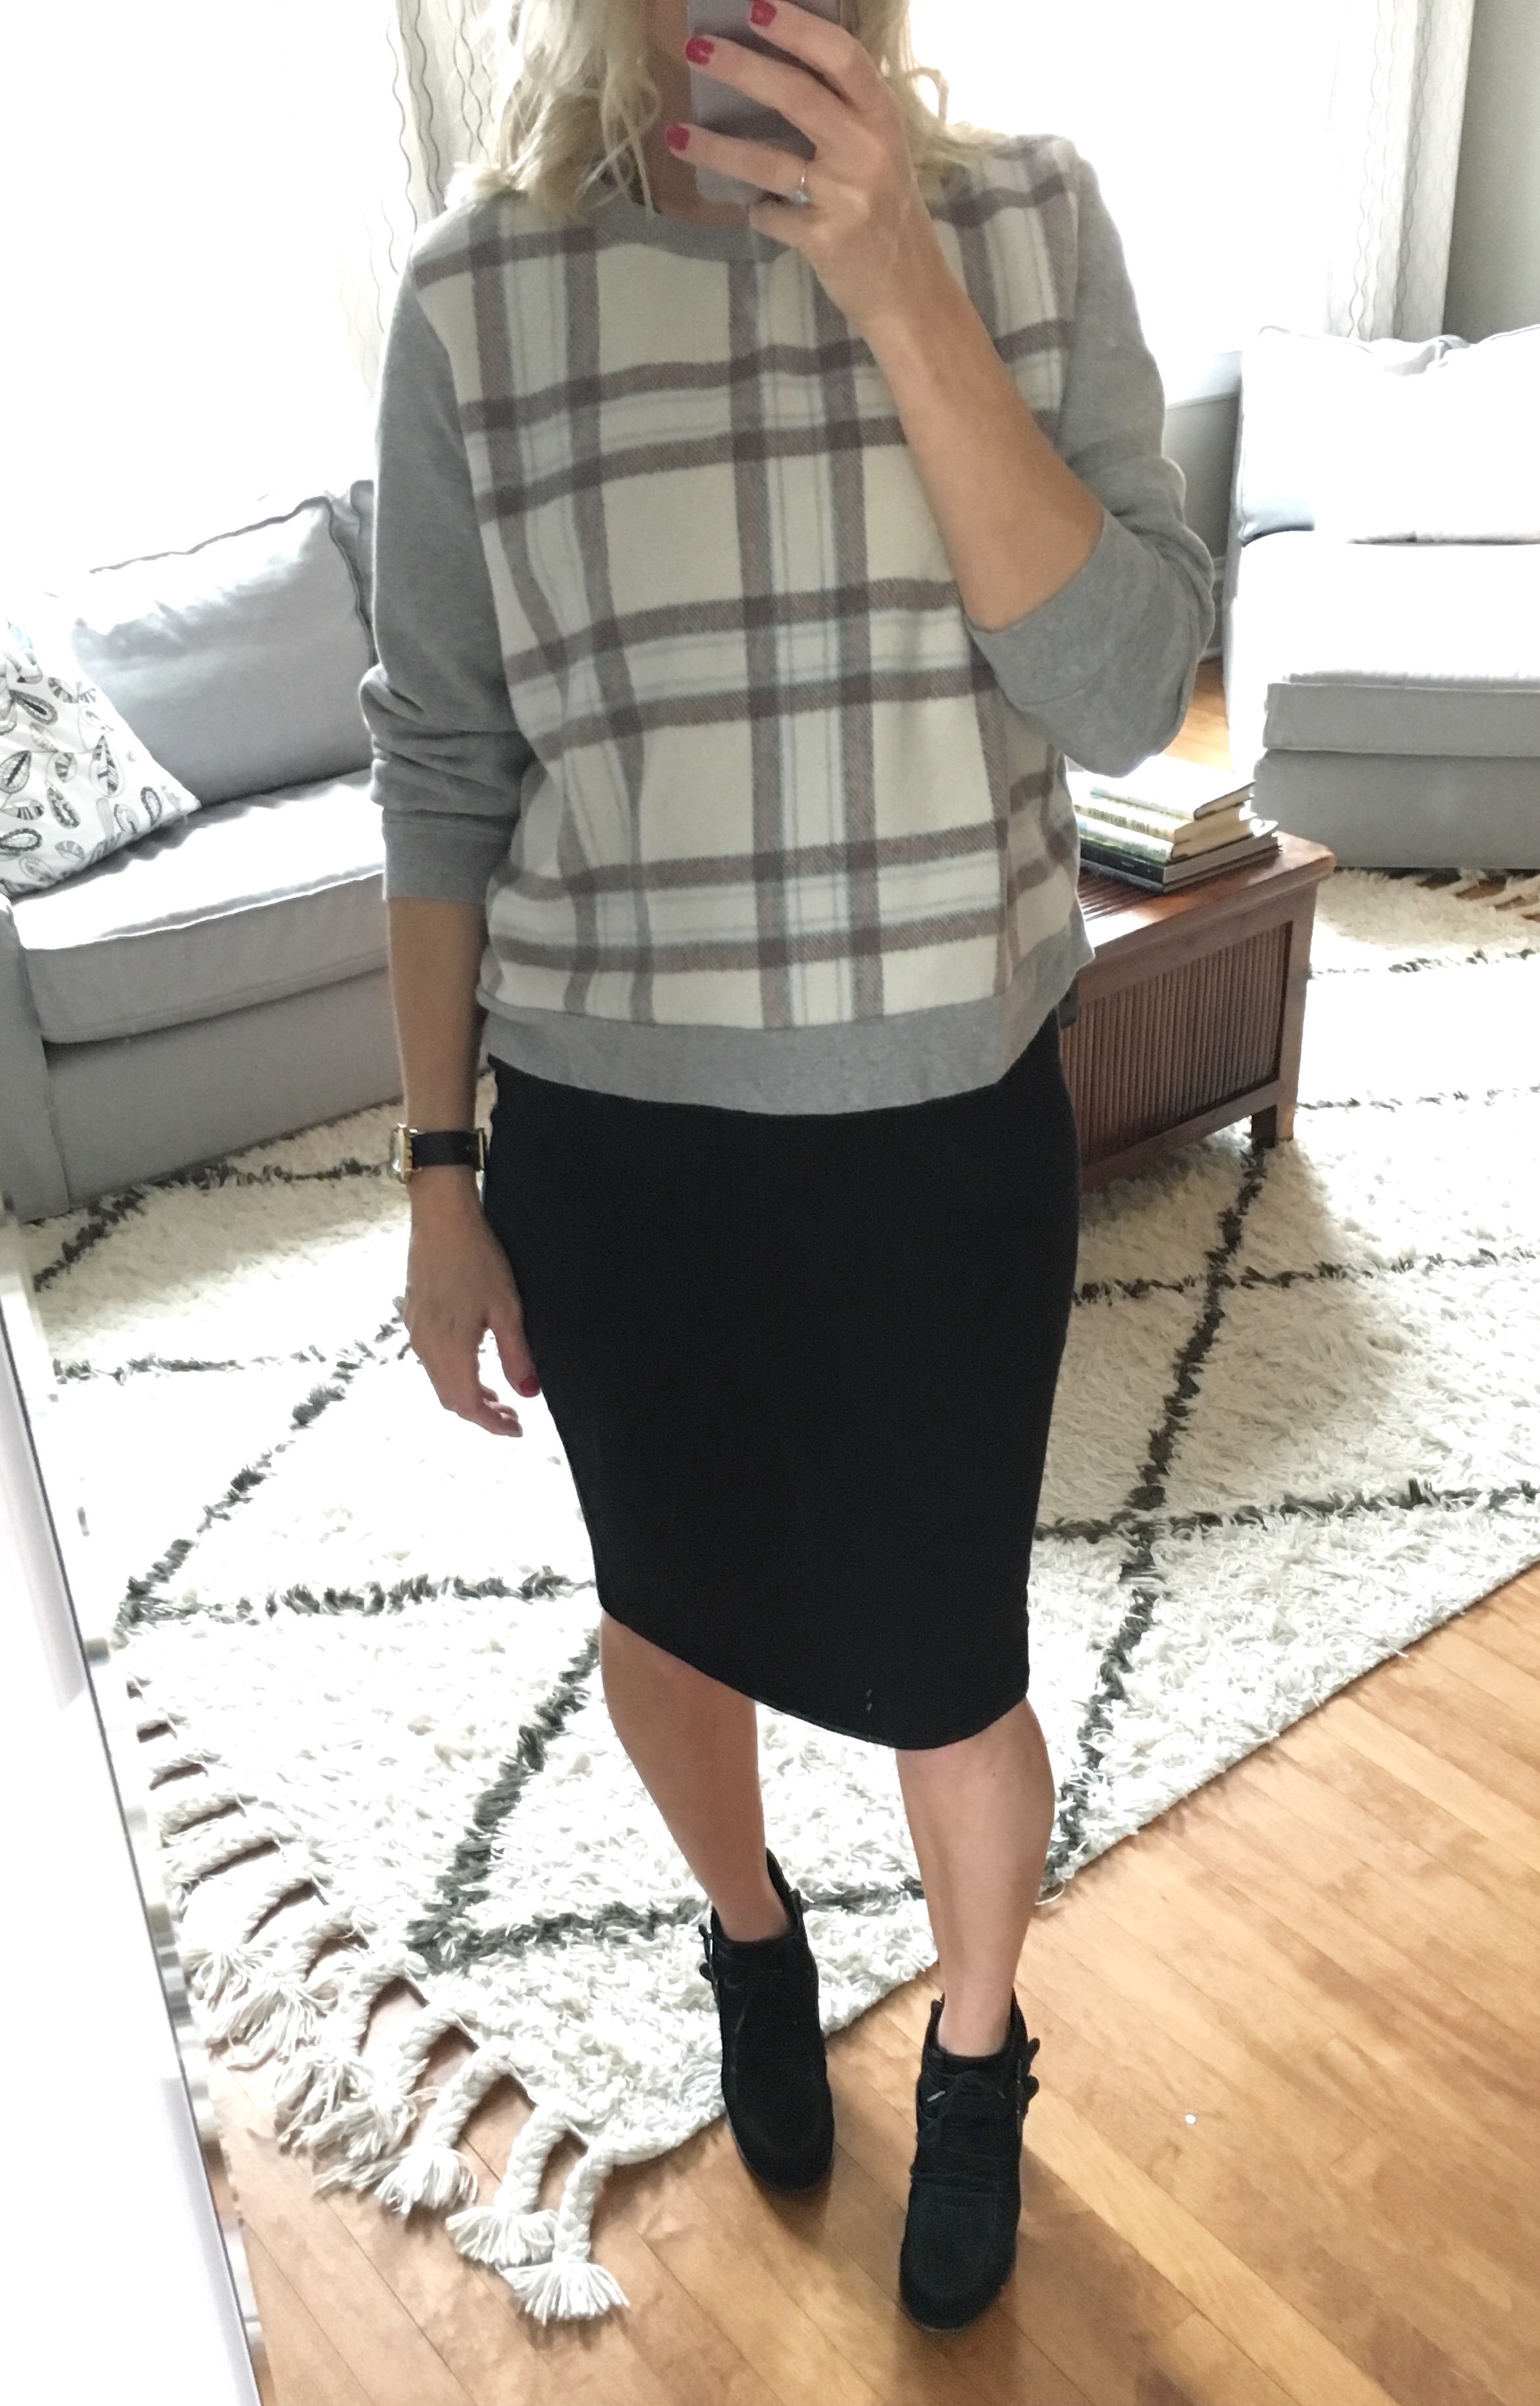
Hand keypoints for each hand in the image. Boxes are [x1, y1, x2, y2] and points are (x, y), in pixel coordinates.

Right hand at [400, 1174, 539, 1437]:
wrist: (441, 1218)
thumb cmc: (478, 1258)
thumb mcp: (507, 1308)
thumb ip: (516, 1355)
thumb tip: (529, 1394)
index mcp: (450, 1348)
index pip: (469, 1404)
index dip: (493, 1424)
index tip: (518, 1430)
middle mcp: (426, 1346)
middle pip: (450, 1399)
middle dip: (481, 1414)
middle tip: (512, 1416)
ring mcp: (416, 1331)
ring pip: (439, 1381)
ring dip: (466, 1394)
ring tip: (497, 1395)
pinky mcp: (413, 1316)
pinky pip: (430, 1360)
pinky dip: (453, 1374)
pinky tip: (473, 1363)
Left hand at [669, 0, 946, 336]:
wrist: (911, 294)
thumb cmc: (889, 214)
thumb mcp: (881, 152)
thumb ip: (845, 114)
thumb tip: (777, 70)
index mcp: (883, 118)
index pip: (842, 58)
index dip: (798, 28)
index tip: (756, 6)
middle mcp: (867, 151)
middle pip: (796, 95)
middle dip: (741, 68)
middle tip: (697, 48)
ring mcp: (845, 197)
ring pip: (768, 162)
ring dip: (716, 147)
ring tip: (677, 134)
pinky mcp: (823, 240)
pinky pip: (770, 216)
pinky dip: (755, 211)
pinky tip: (749, 209)